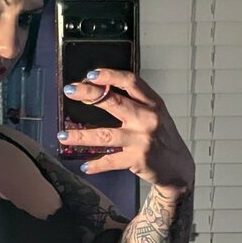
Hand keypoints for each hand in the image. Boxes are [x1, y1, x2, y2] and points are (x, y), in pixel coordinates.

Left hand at [60, 69, 194, 197]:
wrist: (178, 168)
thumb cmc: (162, 138)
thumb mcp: (155, 114)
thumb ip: (135, 103)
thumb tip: (99, 92)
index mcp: (153, 103)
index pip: (131, 82)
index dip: (110, 75)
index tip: (90, 74)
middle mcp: (148, 118)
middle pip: (114, 102)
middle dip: (89, 94)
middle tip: (70, 91)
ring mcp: (142, 139)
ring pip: (105, 135)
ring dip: (81, 136)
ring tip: (62, 136)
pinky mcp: (137, 159)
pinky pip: (111, 161)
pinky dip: (96, 164)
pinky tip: (85, 166)